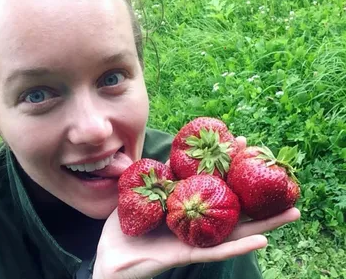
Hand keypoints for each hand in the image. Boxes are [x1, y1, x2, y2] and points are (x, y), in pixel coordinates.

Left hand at [93, 135, 299, 278]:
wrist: (109, 258)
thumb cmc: (124, 228)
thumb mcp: (138, 195)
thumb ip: (152, 178)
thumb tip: (163, 157)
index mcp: (186, 206)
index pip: (214, 183)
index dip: (229, 165)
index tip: (241, 143)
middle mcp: (197, 222)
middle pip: (233, 206)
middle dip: (256, 191)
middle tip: (278, 175)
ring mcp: (196, 240)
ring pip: (236, 230)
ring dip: (264, 222)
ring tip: (292, 211)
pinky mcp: (188, 256)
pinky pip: (217, 251)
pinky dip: (240, 247)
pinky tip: (263, 240)